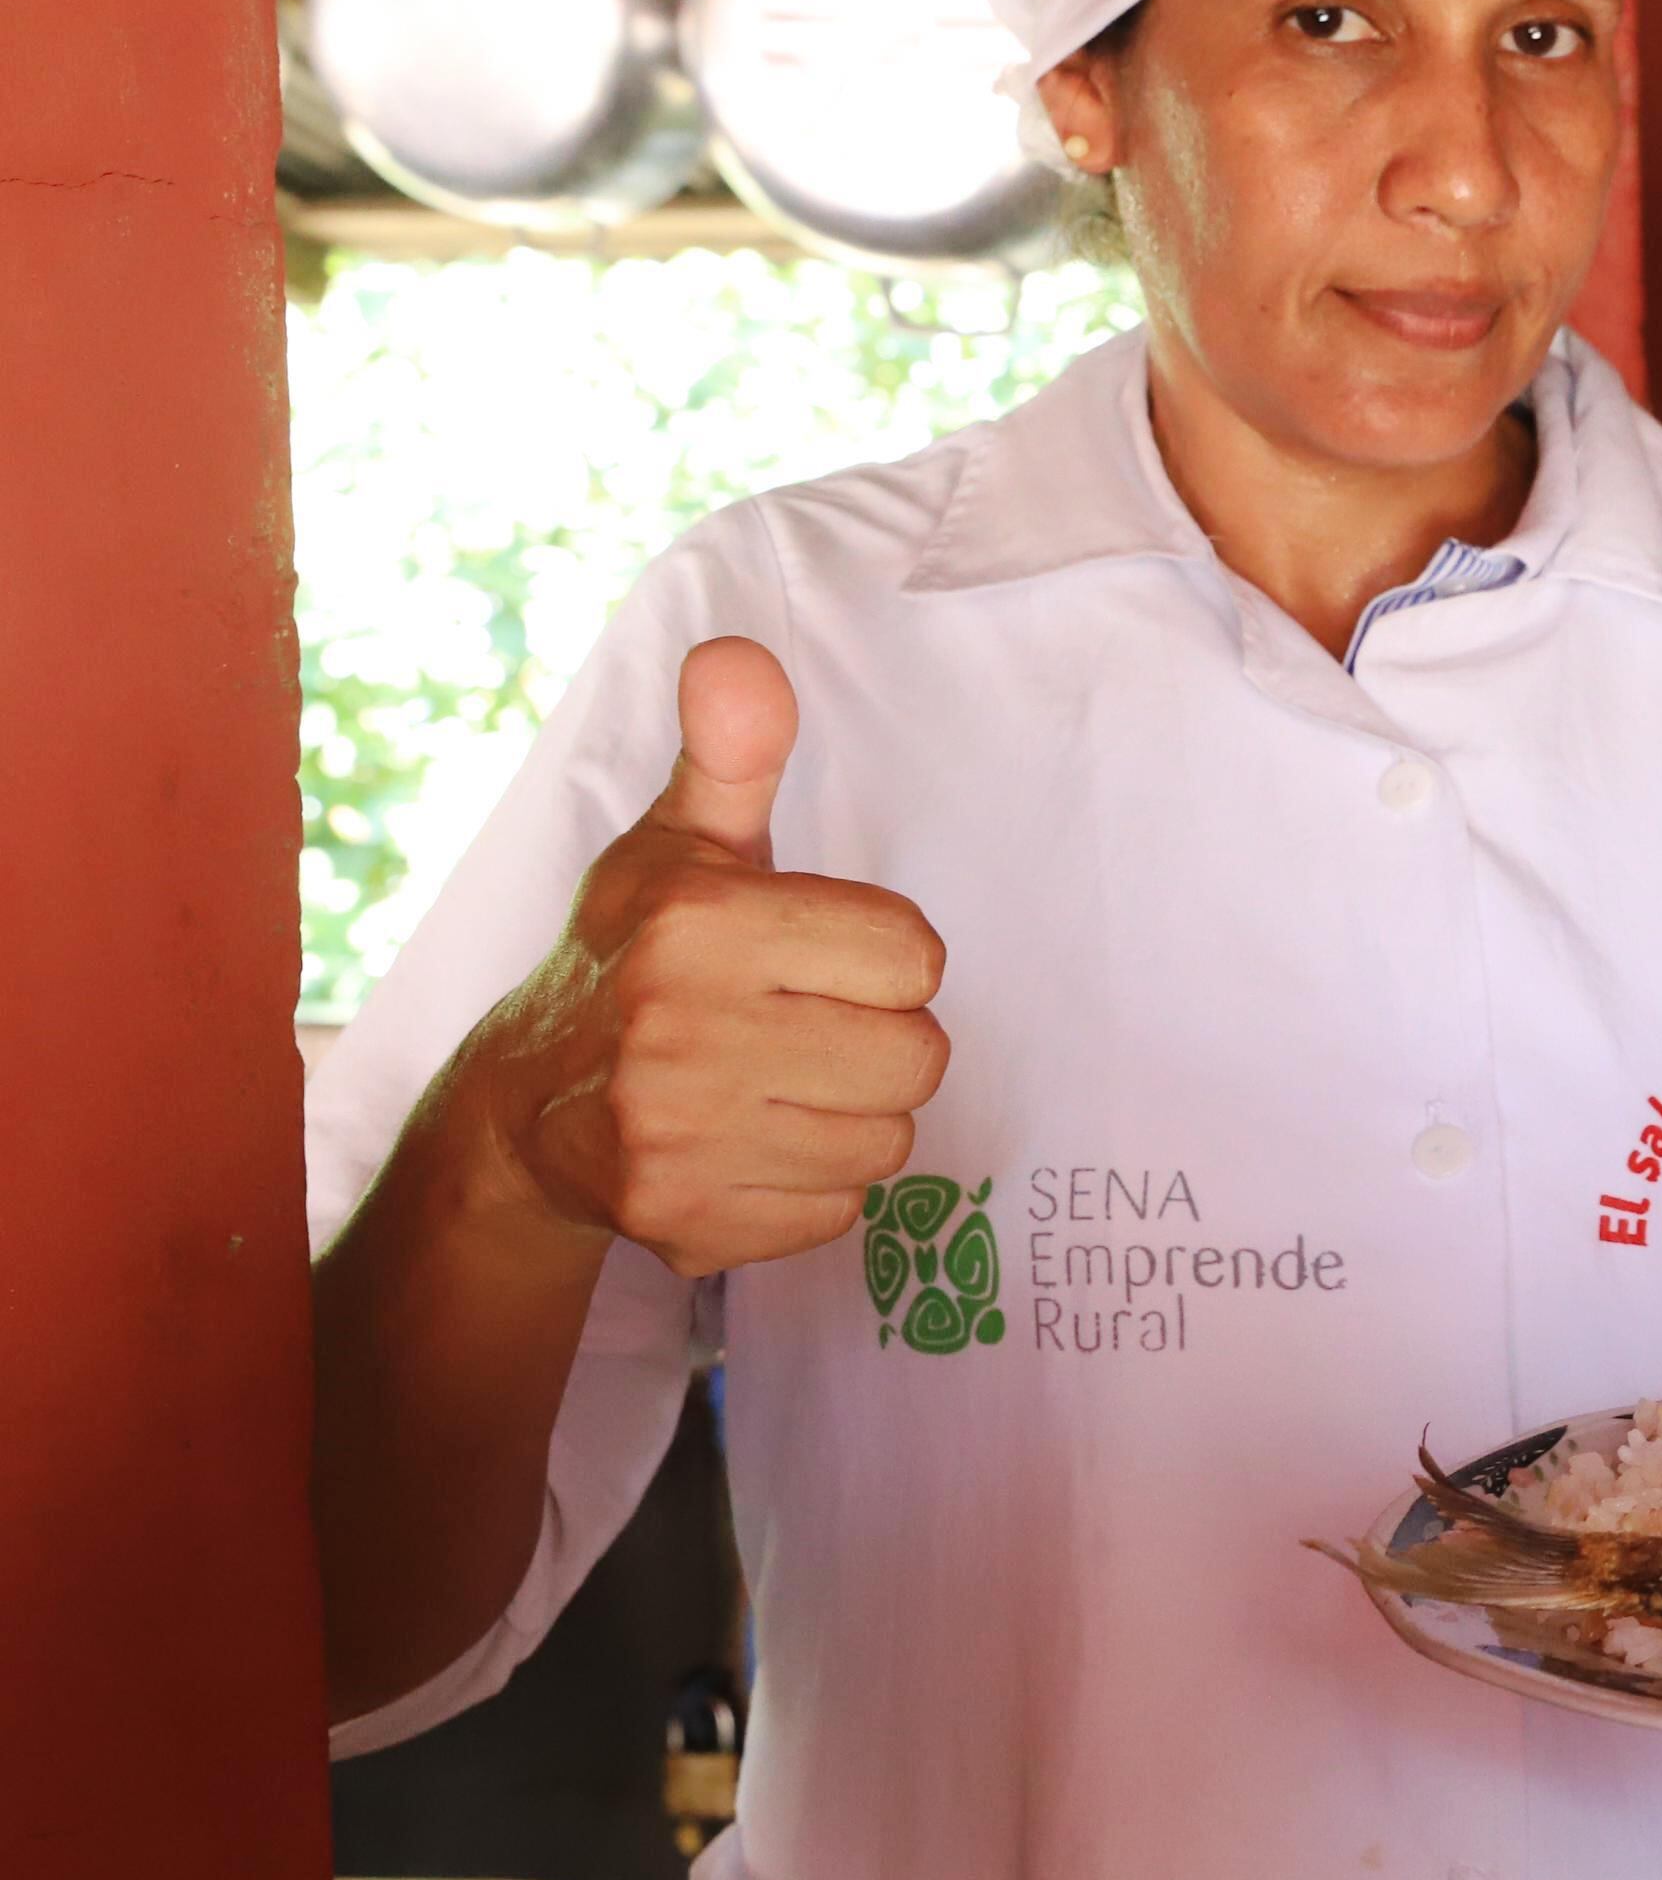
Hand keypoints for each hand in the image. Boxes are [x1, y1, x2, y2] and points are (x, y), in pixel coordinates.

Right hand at [461, 636, 951, 1274]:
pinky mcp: (684, 1224)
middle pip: (918, 1058)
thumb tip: (737, 655)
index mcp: (699, 924)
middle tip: (806, 1027)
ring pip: (888, 1142)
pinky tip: (748, 1145)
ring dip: (852, 1116)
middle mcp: (681, 1033)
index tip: (819, 957)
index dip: (882, 956)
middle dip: (879, 1040)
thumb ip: (732, 750)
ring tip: (777, 1085)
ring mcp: (676, 1138)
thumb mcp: (680, 842)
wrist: (524, 1103)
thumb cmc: (633, 954)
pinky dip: (809, 1184)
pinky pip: (839, 1212)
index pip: (915, 956)